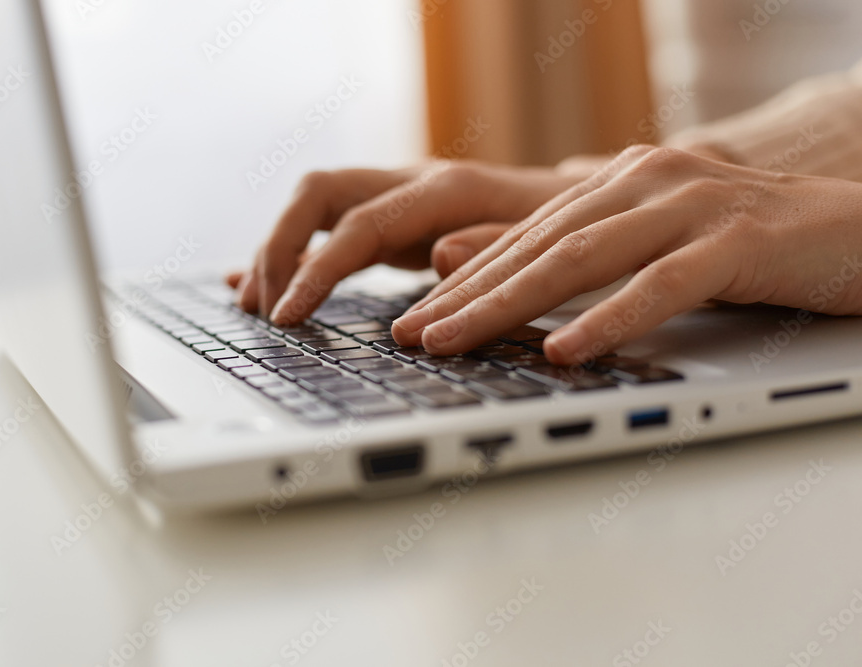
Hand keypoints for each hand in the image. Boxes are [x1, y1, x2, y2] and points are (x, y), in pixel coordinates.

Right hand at [230, 161, 594, 321]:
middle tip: (265, 311)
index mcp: (444, 191)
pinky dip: (297, 258)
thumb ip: (498, 248)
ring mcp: (400, 203)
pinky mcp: (397, 225)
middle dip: (278, 250)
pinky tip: (267, 286)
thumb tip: (442, 256)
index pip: (356, 223)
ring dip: (279, 254)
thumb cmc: (573, 229)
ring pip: (315, 211)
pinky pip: (331, 233)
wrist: (584, 206)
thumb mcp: (553, 243)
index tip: (287, 315)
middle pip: (317, 197)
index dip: (315, 268)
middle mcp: (413, 186)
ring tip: (255, 306)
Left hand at [391, 145, 861, 363]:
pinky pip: (662, 286)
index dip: (465, 278)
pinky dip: (610, 321)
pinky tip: (566, 352)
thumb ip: (589, 255)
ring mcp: (693, 205)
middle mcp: (647, 181)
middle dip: (467, 294)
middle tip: (411, 334)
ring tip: (454, 342)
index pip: (524, 235)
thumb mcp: (658, 244)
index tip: (414, 317)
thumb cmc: (754, 246)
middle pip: (537, 246)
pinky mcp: (740, 241)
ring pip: (582, 259)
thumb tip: (505, 283)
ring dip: (509, 305)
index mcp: (621, 181)